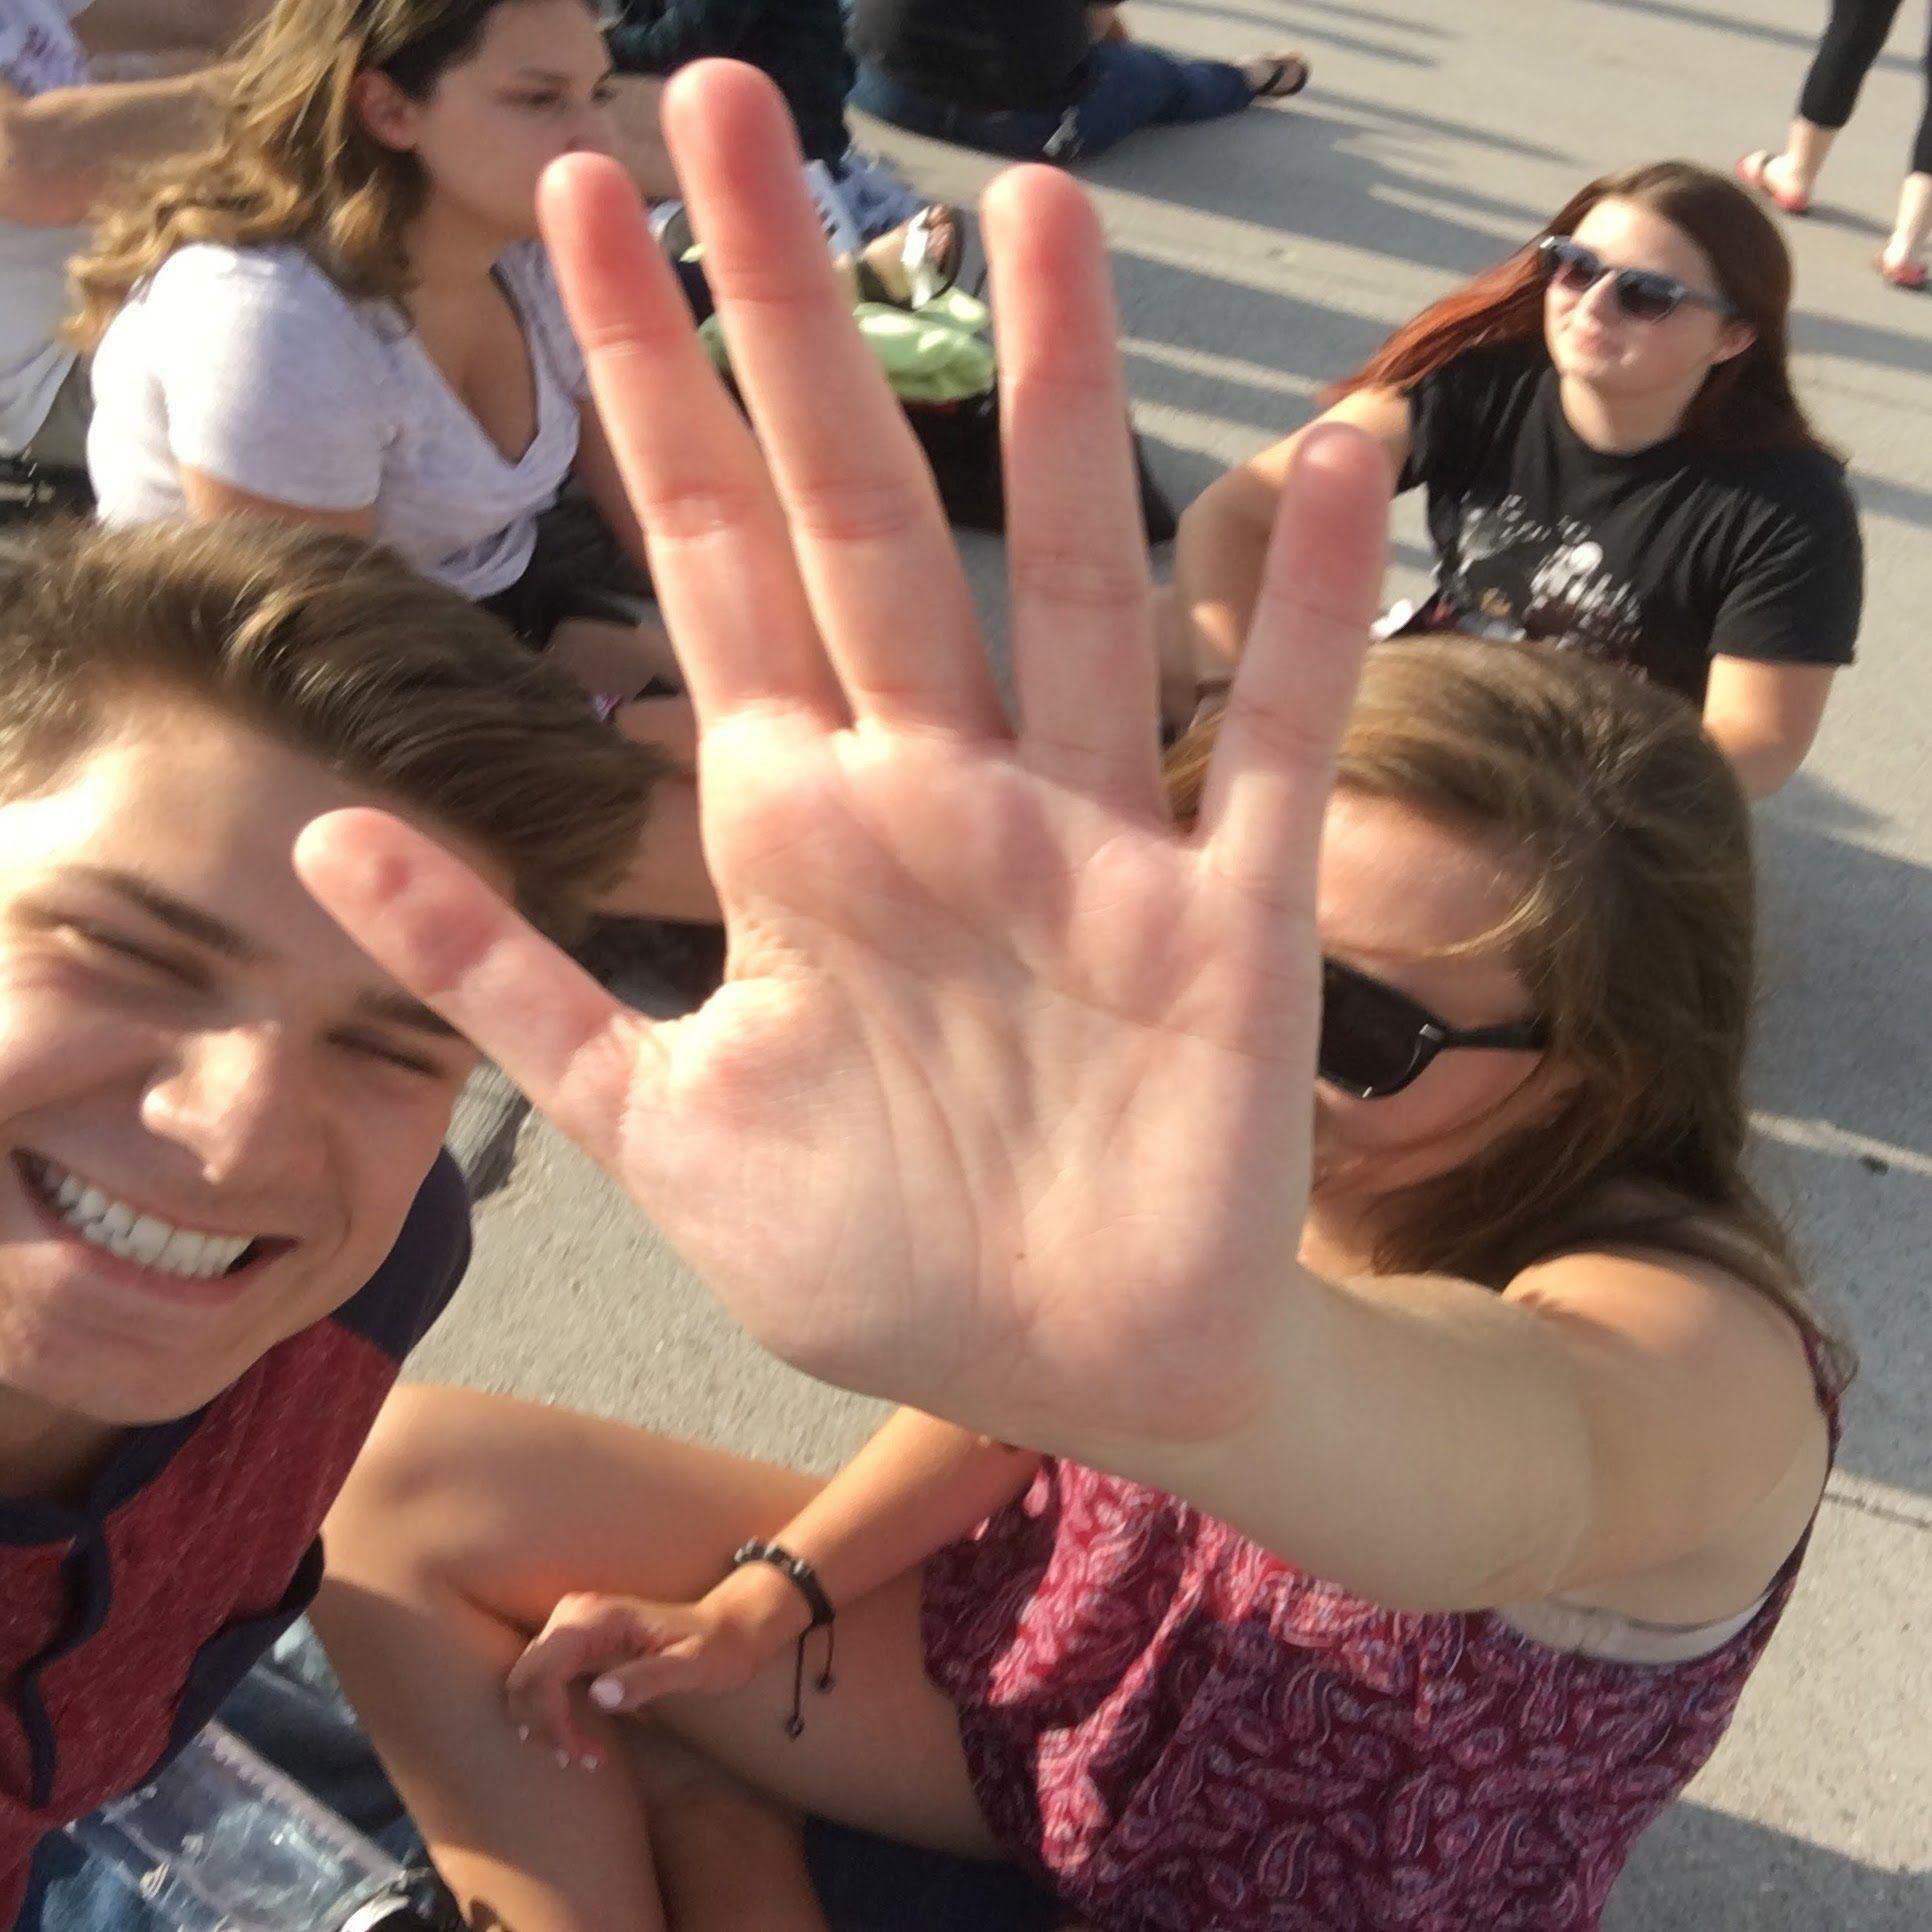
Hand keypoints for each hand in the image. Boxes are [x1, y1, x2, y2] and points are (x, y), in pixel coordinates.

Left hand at [295, 63, 1388, 1457]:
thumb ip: (515, 985)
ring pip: (1076, 591)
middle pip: (858, 523)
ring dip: (1064, 407)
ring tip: (1040, 216)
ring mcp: (1087, 850)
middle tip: (726, 106)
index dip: (642, 397)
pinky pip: (1272, 751)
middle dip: (788, 327)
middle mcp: (937, 800)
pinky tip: (1336, 468)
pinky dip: (1306, 620)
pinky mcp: (1227, 929)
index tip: (575, 216)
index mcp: (797, 836)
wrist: (1070, 1373)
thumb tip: (333, 848)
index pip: (705, 569)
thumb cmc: (880, 1258)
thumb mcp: (656, 1128)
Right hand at [505, 1586, 791, 1763]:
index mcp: (599, 1618)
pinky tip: (582, 1739)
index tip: (584, 1754)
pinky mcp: (577, 1646)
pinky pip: (543, 1682)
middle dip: (545, 1726)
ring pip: (527, 1682)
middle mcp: (577, 1615)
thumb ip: (648, 1679)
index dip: (553, 1719)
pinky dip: (551, 1716)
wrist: (732, 1627)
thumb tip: (599, 1696)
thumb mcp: (693, 1667)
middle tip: (584, 1759)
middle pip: (525, 1678)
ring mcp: (573, 1628)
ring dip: (545, 1724)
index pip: (544, 1671)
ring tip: (585, 1754)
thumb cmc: (718, 1647)